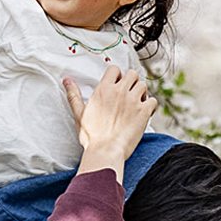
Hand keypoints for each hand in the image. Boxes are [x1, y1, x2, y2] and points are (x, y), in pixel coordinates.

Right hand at [68, 67, 156, 183]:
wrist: (105, 151)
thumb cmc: (91, 136)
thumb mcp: (79, 113)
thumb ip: (74, 95)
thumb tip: (67, 81)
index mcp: (104, 90)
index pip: (114, 69)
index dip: (117, 76)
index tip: (116, 86)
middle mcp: (120, 92)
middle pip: (132, 74)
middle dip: (132, 82)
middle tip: (129, 94)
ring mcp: (133, 101)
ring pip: (143, 85)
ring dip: (141, 93)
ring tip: (136, 104)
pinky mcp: (144, 112)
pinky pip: (153, 101)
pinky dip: (150, 106)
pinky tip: (144, 113)